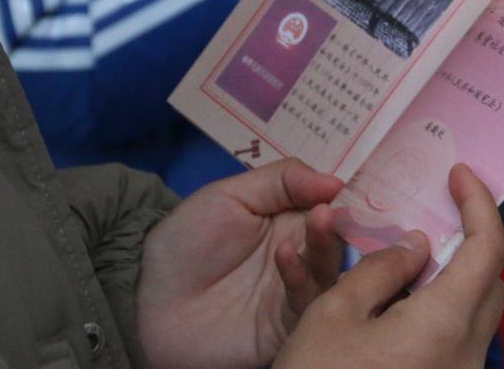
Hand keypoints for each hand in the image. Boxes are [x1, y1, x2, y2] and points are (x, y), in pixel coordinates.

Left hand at [136, 158, 344, 368]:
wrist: (148, 300)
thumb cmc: (187, 242)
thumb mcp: (230, 195)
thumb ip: (282, 181)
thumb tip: (336, 179)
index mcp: (293, 218)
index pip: (332, 203)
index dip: (345, 192)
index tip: (355, 180)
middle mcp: (304, 252)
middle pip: (338, 236)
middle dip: (341, 218)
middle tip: (334, 204)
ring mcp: (298, 288)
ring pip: (330, 268)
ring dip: (327, 243)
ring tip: (319, 220)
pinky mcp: (288, 323)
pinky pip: (307, 301)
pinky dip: (301, 277)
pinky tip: (285, 256)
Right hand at [274, 164, 503, 368]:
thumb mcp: (333, 313)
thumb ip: (382, 268)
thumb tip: (417, 246)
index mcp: (444, 326)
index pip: (490, 247)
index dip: (480, 202)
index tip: (460, 173)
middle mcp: (466, 356)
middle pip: (489, 281)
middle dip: (466, 241)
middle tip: (432, 214)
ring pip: (474, 314)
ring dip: (450, 279)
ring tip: (405, 261)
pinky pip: (455, 342)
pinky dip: (437, 313)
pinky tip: (395, 309)